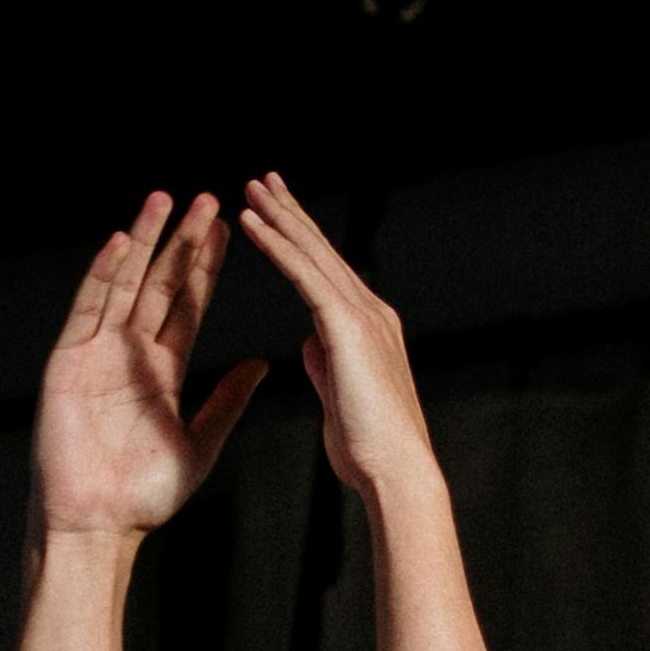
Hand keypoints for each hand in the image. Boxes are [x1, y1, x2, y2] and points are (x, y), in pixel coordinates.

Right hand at [37, 190, 268, 537]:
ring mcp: (96, 354)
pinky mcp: (68, 362)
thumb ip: (226, 400)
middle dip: (183, 242)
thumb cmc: (143, 496)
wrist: (98, 524)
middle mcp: (128, 354)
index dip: (208, 268)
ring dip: (144, 242)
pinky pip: (87, 310)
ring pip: (124, 285)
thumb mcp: (200, 442)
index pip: (188, 306)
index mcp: (160, 371)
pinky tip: (122, 243)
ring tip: (165, 201)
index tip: (229, 230)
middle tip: (207, 200)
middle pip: (159, 285)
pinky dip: (102, 275)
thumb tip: (261, 365)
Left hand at [236, 175, 429, 497]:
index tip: (277, 213)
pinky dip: (277, 244)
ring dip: (281, 216)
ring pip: (313, 253)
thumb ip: (326, 361)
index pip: (327, 273)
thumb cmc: (369, 449)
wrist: (397, 471)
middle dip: (292, 212)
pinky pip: (304, 274)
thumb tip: (310, 340)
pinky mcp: (347, 326)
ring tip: (252, 187)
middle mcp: (370, 311)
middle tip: (264, 179)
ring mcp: (362, 315)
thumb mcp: (339, 395)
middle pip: (322, 250)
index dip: (301, 240)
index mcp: (367, 328)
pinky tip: (252, 222)